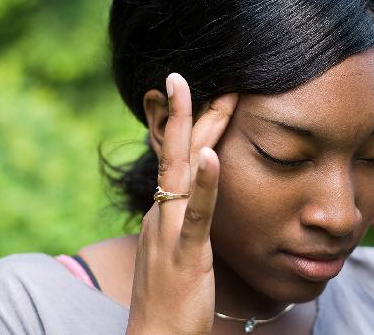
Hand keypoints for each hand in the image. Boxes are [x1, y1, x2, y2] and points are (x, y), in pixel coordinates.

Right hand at [125, 73, 237, 334]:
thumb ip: (186, 222)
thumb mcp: (176, 250)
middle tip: (190, 76)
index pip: (174, 160)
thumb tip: (199, 201)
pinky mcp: (186, 253)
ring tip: (205, 95)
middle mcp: (160, 215)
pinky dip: (206, 183)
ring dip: (195, 132)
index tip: (201, 96)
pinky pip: (197, 214)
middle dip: (186, 114)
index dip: (186, 128)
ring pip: (181, 173)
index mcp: (162, 214)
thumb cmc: (171, 298)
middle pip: (175, 155)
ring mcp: (170, 232)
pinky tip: (212, 155)